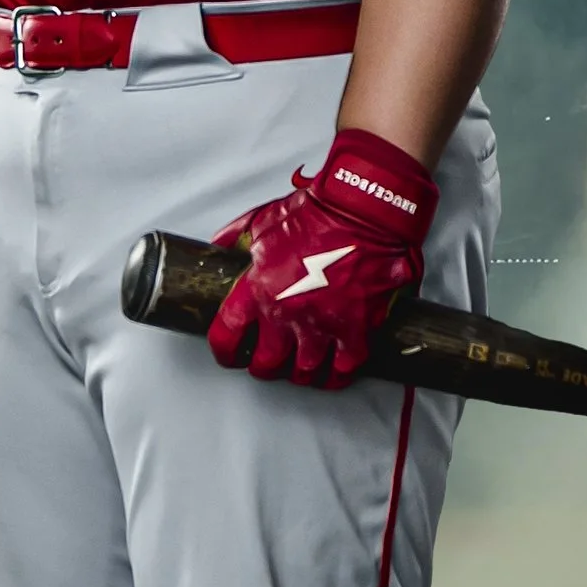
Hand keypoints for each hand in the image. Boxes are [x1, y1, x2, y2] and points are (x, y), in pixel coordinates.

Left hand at [207, 130, 436, 390]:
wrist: (364, 210)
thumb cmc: (319, 211)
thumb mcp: (264, 219)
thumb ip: (237, 236)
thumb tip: (222, 244)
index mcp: (258, 289)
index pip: (226, 336)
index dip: (224, 352)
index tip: (229, 354)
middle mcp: (286, 314)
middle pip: (266, 363)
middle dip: (263, 367)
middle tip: (266, 363)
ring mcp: (322, 325)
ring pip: (304, 371)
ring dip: (299, 373)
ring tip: (300, 368)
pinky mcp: (356, 329)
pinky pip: (344, 368)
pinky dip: (337, 375)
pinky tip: (334, 372)